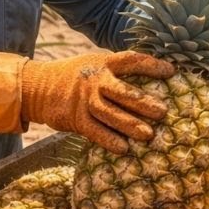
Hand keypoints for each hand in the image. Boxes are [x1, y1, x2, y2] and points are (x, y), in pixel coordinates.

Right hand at [20, 52, 174, 153]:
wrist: (37, 87)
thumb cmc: (76, 76)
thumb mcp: (95, 63)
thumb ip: (117, 70)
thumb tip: (151, 77)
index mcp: (103, 63)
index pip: (130, 60)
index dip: (151, 65)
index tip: (171, 71)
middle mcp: (94, 81)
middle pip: (121, 91)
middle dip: (142, 102)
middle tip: (163, 112)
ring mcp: (84, 100)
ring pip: (109, 113)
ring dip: (129, 124)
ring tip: (148, 134)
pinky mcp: (75, 119)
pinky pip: (94, 131)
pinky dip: (108, 139)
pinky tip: (124, 148)